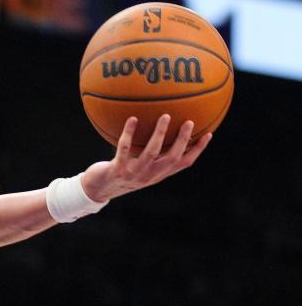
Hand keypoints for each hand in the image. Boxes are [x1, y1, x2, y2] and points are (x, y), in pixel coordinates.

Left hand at [80, 114, 211, 202]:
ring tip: (165, 116)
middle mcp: (149, 175)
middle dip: (182, 140)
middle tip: (189, 121)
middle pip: (172, 158)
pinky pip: (124, 149)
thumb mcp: (140, 164)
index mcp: (158, 174)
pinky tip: (132, 119)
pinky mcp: (117, 170)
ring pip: (152, 153)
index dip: (198, 150)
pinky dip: (129, 133)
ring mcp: (134, 174)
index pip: (184, 163)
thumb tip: (163, 126)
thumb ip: (153, 151)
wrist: (97, 190)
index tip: (209, 133)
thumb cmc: (120, 172)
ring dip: (160, 134)